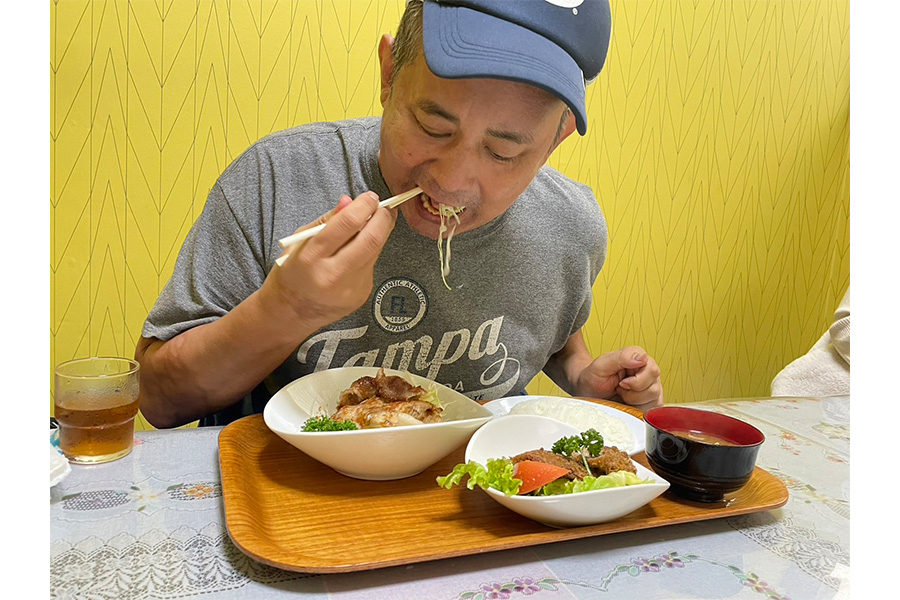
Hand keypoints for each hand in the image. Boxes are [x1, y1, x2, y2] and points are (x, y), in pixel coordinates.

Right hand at [261, 191, 397, 328]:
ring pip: (375, 251)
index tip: (370, 197)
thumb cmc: (293, 270)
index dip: (364, 206)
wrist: (292, 311)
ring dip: (379, 233)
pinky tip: (358, 251)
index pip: (347, 224)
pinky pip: (371, 265)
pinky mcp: (361, 295)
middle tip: (384, 207)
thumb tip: (350, 201)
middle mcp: (332, 274)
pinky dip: (369, 252)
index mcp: (312, 257)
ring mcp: (350, 288)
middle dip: (383, 218)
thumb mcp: (300, 240)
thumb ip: (327, 220)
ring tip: (374, 223)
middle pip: (371, 239)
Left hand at [575, 346, 662, 411]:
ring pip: (653, 400)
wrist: (588, 393)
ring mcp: (652, 387)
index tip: (621, 383)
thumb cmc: (594, 378)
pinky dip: (637, 409)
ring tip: (622, 394)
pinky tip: (627, 403)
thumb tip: (642, 357)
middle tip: (619, 388)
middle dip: (632, 393)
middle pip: (654, 388)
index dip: (636, 381)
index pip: (652, 370)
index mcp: (639, 358)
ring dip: (633, 401)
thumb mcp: (602, 365)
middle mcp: (649, 371)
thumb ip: (622, 357)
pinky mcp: (652, 402)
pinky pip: (652, 410)